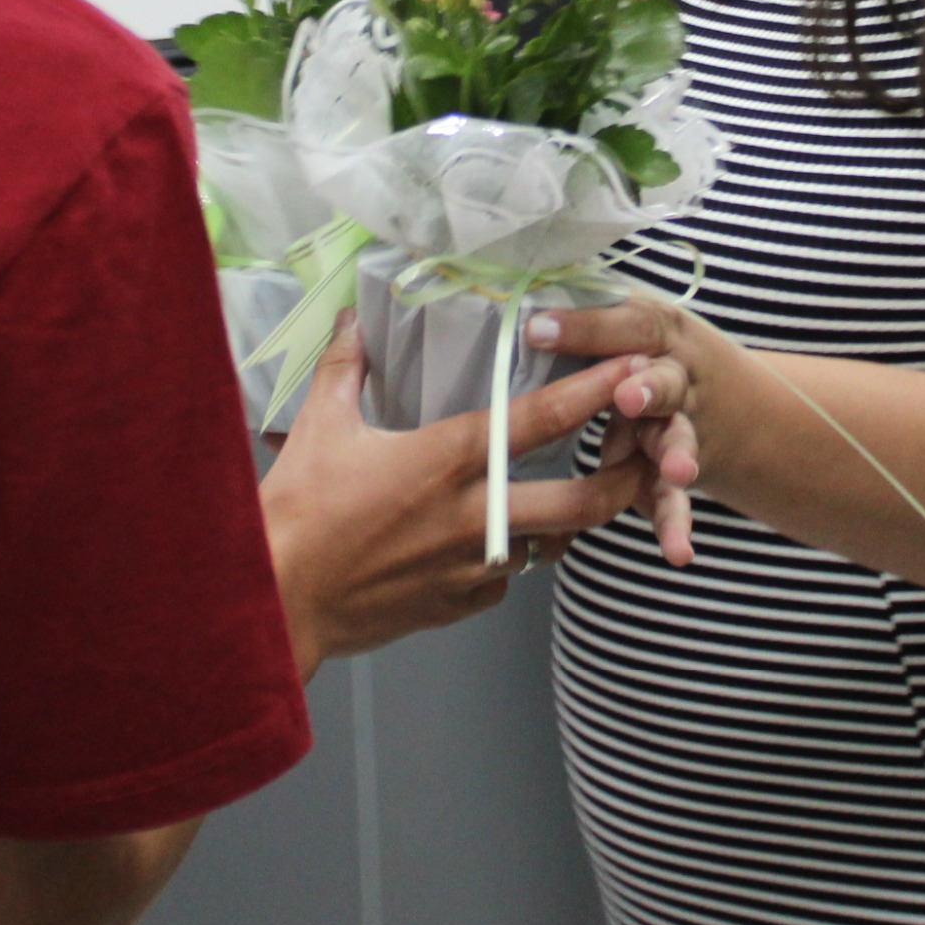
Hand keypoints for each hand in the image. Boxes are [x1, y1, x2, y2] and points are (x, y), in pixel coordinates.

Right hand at [259, 319, 651, 678]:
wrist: (277, 602)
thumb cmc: (297, 514)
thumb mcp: (318, 428)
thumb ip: (345, 369)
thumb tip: (349, 321)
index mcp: (448, 459)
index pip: (542, 418)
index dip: (596, 391)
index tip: (633, 369)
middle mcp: (474, 515)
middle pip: (583, 500)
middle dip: (625, 476)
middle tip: (646, 453)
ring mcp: (471, 566)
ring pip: (552, 543)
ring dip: (571, 519)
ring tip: (582, 492)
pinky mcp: (458, 604)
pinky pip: (506, 579)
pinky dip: (513, 558)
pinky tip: (501, 542)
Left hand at [525, 297, 719, 567]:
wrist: (719, 392)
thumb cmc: (638, 348)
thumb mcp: (621, 325)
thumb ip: (582, 321)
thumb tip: (512, 307)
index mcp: (650, 329)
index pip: (622, 322)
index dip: (584, 327)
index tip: (538, 330)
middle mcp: (670, 374)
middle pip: (662, 380)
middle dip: (647, 389)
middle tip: (628, 397)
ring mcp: (676, 424)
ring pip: (676, 440)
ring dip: (677, 454)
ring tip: (679, 472)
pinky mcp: (670, 471)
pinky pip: (673, 499)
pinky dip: (675, 524)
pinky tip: (679, 551)